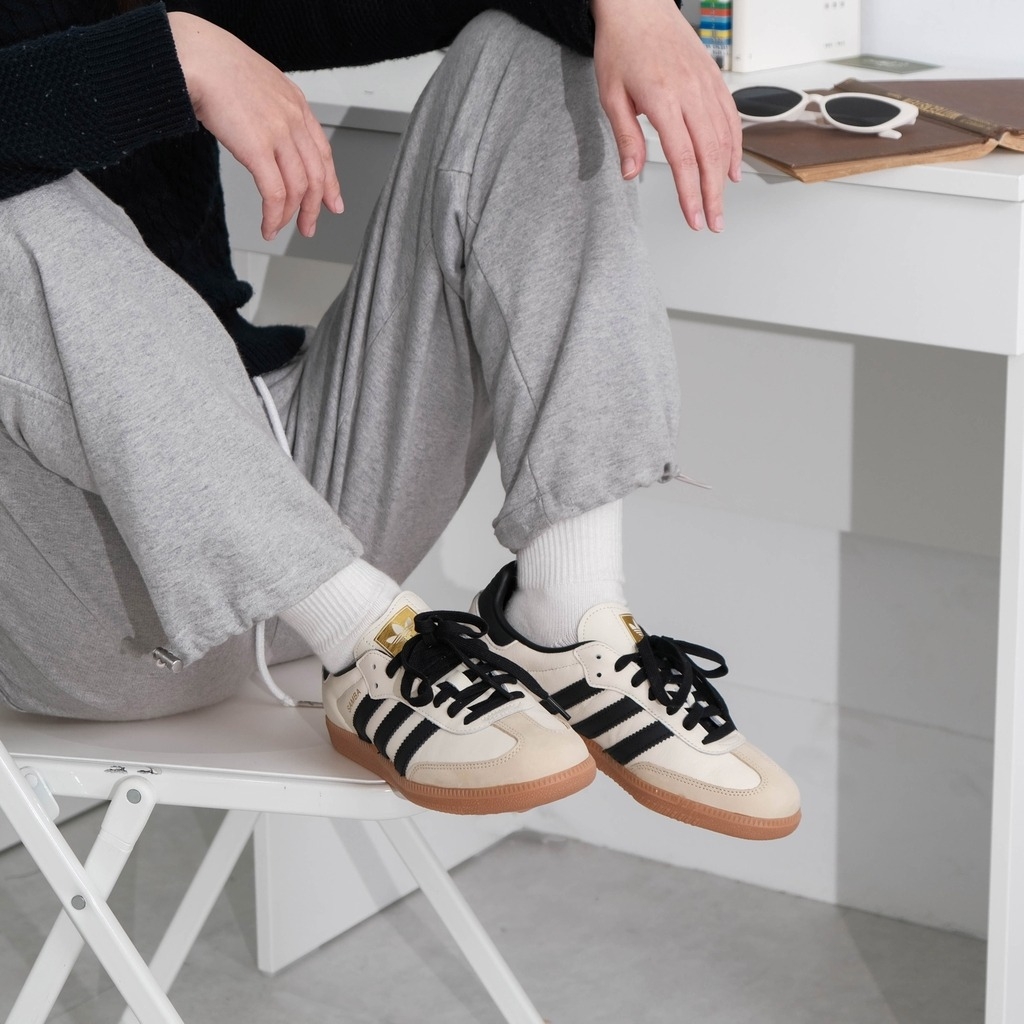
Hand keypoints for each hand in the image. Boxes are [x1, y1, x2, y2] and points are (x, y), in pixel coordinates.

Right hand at [168, 12, 341, 239]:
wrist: (195, 55)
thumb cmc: (212, 64)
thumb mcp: (254, 83)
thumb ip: (267, 109)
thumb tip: (261, 133)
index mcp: (295, 102)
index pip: (323, 151)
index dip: (330, 182)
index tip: (332, 201)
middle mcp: (293, 118)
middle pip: (316, 175)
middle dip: (314, 207)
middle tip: (308, 226)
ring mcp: (279, 133)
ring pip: (298, 188)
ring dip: (290, 215)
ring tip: (279, 229)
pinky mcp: (258, 149)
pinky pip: (275, 194)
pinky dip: (273, 216)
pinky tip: (267, 226)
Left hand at [590, 0, 741, 231]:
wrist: (638, 4)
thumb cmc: (621, 46)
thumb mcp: (611, 95)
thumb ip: (625, 137)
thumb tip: (630, 174)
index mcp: (663, 99)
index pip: (683, 158)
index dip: (690, 193)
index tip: (694, 218)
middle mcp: (690, 92)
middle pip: (709, 154)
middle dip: (713, 194)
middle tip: (713, 223)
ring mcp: (706, 84)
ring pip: (724, 137)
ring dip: (725, 175)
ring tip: (720, 203)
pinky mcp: (714, 78)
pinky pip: (731, 117)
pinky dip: (735, 146)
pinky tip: (732, 169)